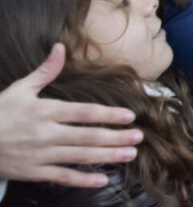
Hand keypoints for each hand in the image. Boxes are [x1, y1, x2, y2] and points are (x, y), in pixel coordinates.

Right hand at [0, 44, 142, 187]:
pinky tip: (102, 180)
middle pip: (86, 136)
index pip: (83, 112)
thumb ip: (45, 71)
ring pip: (79, 157)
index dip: (107, 114)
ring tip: (130, 155)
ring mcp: (40, 155)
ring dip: (107, 156)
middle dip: (115, 137)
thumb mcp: (20, 89)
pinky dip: (82, 180)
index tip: (129, 115)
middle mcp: (45, 134)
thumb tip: (60, 47)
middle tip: (138, 137)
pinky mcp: (33, 172)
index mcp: (45, 111)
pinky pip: (62, 177)